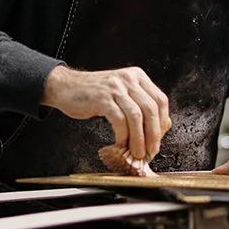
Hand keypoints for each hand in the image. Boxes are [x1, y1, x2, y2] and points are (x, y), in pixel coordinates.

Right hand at [42, 65, 170, 159]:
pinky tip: (121, 144)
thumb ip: (139, 105)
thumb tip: (159, 127)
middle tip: (151, 150)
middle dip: (154, 134)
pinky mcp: (102, 98)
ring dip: (139, 139)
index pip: (160, 100)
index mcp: (137, 76)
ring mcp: (115, 88)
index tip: (159, 139)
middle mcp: (129, 79)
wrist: (66, 86)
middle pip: (151, 109)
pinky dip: (123, 135)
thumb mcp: (121, 93)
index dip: (162, 122)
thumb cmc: (94, 93)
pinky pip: (119, 120)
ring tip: (137, 152)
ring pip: (137, 116)